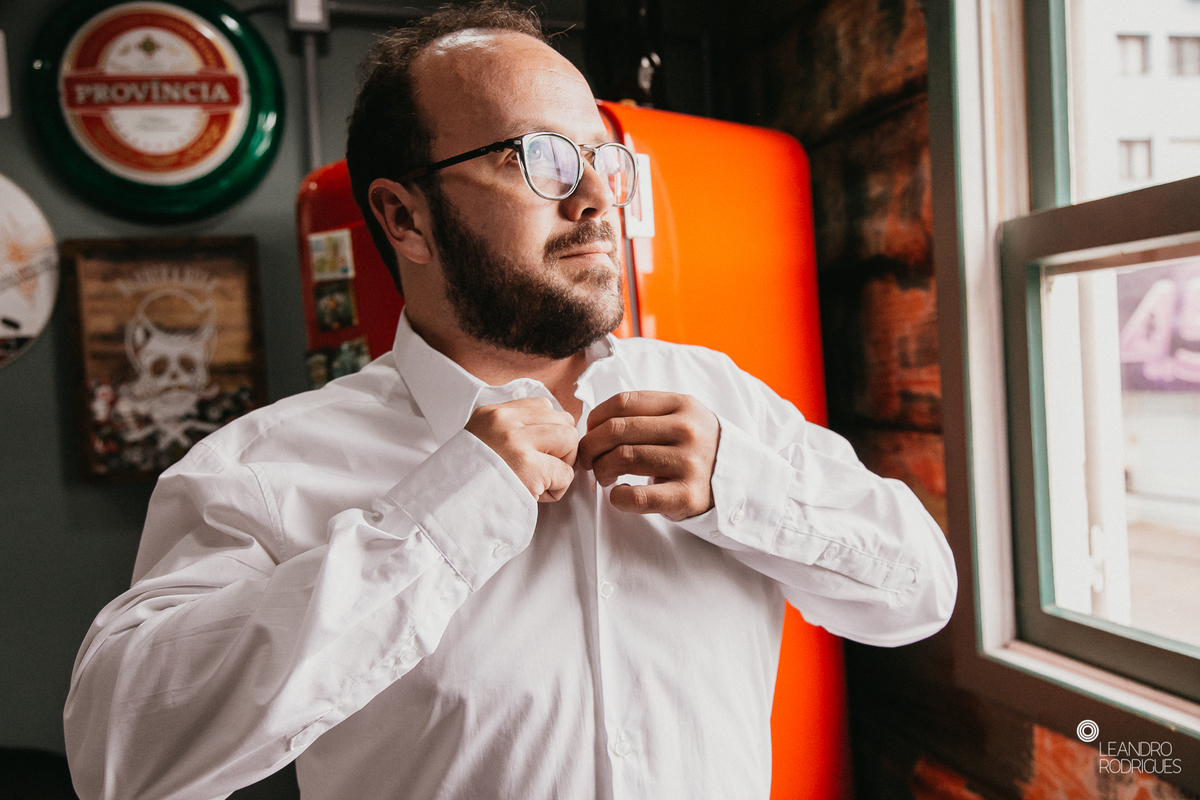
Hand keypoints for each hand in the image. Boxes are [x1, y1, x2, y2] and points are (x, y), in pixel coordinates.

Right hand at [464, 397, 578, 501]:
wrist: (449, 507)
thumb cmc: (469, 481)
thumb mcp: (481, 440)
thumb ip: (511, 430)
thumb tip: (549, 431)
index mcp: (493, 414)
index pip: (543, 405)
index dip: (549, 429)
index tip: (539, 449)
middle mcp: (505, 422)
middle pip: (562, 420)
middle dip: (562, 446)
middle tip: (544, 467)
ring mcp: (518, 443)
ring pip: (569, 439)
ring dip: (563, 463)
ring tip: (542, 479)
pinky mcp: (530, 469)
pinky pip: (566, 473)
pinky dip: (558, 488)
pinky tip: (538, 495)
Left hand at [579, 391, 719, 520]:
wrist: (737, 480)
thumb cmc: (695, 448)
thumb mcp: (681, 416)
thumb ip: (645, 412)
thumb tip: (593, 422)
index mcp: (682, 405)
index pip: (624, 402)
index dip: (596, 417)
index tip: (591, 432)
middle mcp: (687, 430)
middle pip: (617, 430)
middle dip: (591, 446)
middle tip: (588, 458)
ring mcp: (689, 462)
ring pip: (622, 458)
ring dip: (601, 469)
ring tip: (604, 475)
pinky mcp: (686, 495)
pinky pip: (637, 495)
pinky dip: (618, 497)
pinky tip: (619, 494)